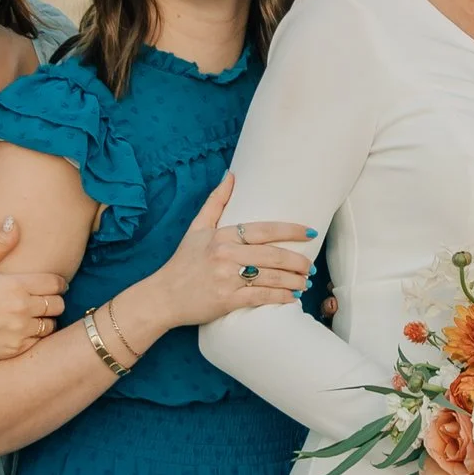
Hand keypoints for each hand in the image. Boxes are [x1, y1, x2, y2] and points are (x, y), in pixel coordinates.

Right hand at [0, 218, 70, 366]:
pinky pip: (38, 342)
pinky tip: (23, 330)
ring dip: (47, 319)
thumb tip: (14, 220)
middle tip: (47, 299)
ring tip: (36, 316)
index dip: (60, 283)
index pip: (55, 284)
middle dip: (56, 300)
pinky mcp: (14, 350)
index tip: (58, 284)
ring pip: (51, 325)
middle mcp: (21, 310)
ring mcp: (19, 332)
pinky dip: (35, 336)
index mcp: (15, 286)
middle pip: (58, 305)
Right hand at [148, 176, 314, 331]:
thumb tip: (231, 174)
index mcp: (222, 236)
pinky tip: (292, 298)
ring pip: (271, 278)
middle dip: (298, 261)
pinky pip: (261, 298)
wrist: (163, 296)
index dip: (291, 230)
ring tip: (305, 282)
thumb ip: (216, 202)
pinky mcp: (227, 300)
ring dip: (294, 281)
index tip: (310, 232)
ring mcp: (227, 278)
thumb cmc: (183, 262)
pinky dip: (280, 298)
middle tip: (310, 266)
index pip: (265, 229)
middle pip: (273, 255)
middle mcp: (226, 255)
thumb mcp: (196, 228)